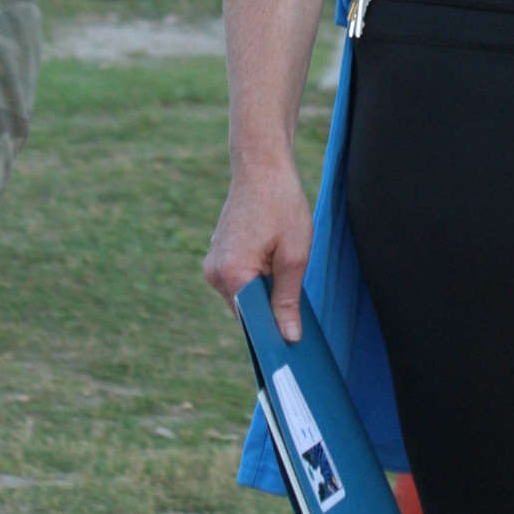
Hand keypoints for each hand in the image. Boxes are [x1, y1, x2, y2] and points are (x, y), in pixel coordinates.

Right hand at [203, 155, 314, 343]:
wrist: (261, 166)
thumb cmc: (282, 205)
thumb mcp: (295, 254)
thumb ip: (287, 299)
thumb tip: (288, 338)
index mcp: (232, 275)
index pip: (252, 323)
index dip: (274, 334)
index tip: (294, 346)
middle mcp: (214, 273)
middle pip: (247, 310)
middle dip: (271, 309)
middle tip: (300, 306)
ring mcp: (213, 263)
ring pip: (243, 294)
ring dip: (264, 290)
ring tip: (287, 270)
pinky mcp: (218, 254)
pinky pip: (239, 279)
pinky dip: (257, 277)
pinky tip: (274, 259)